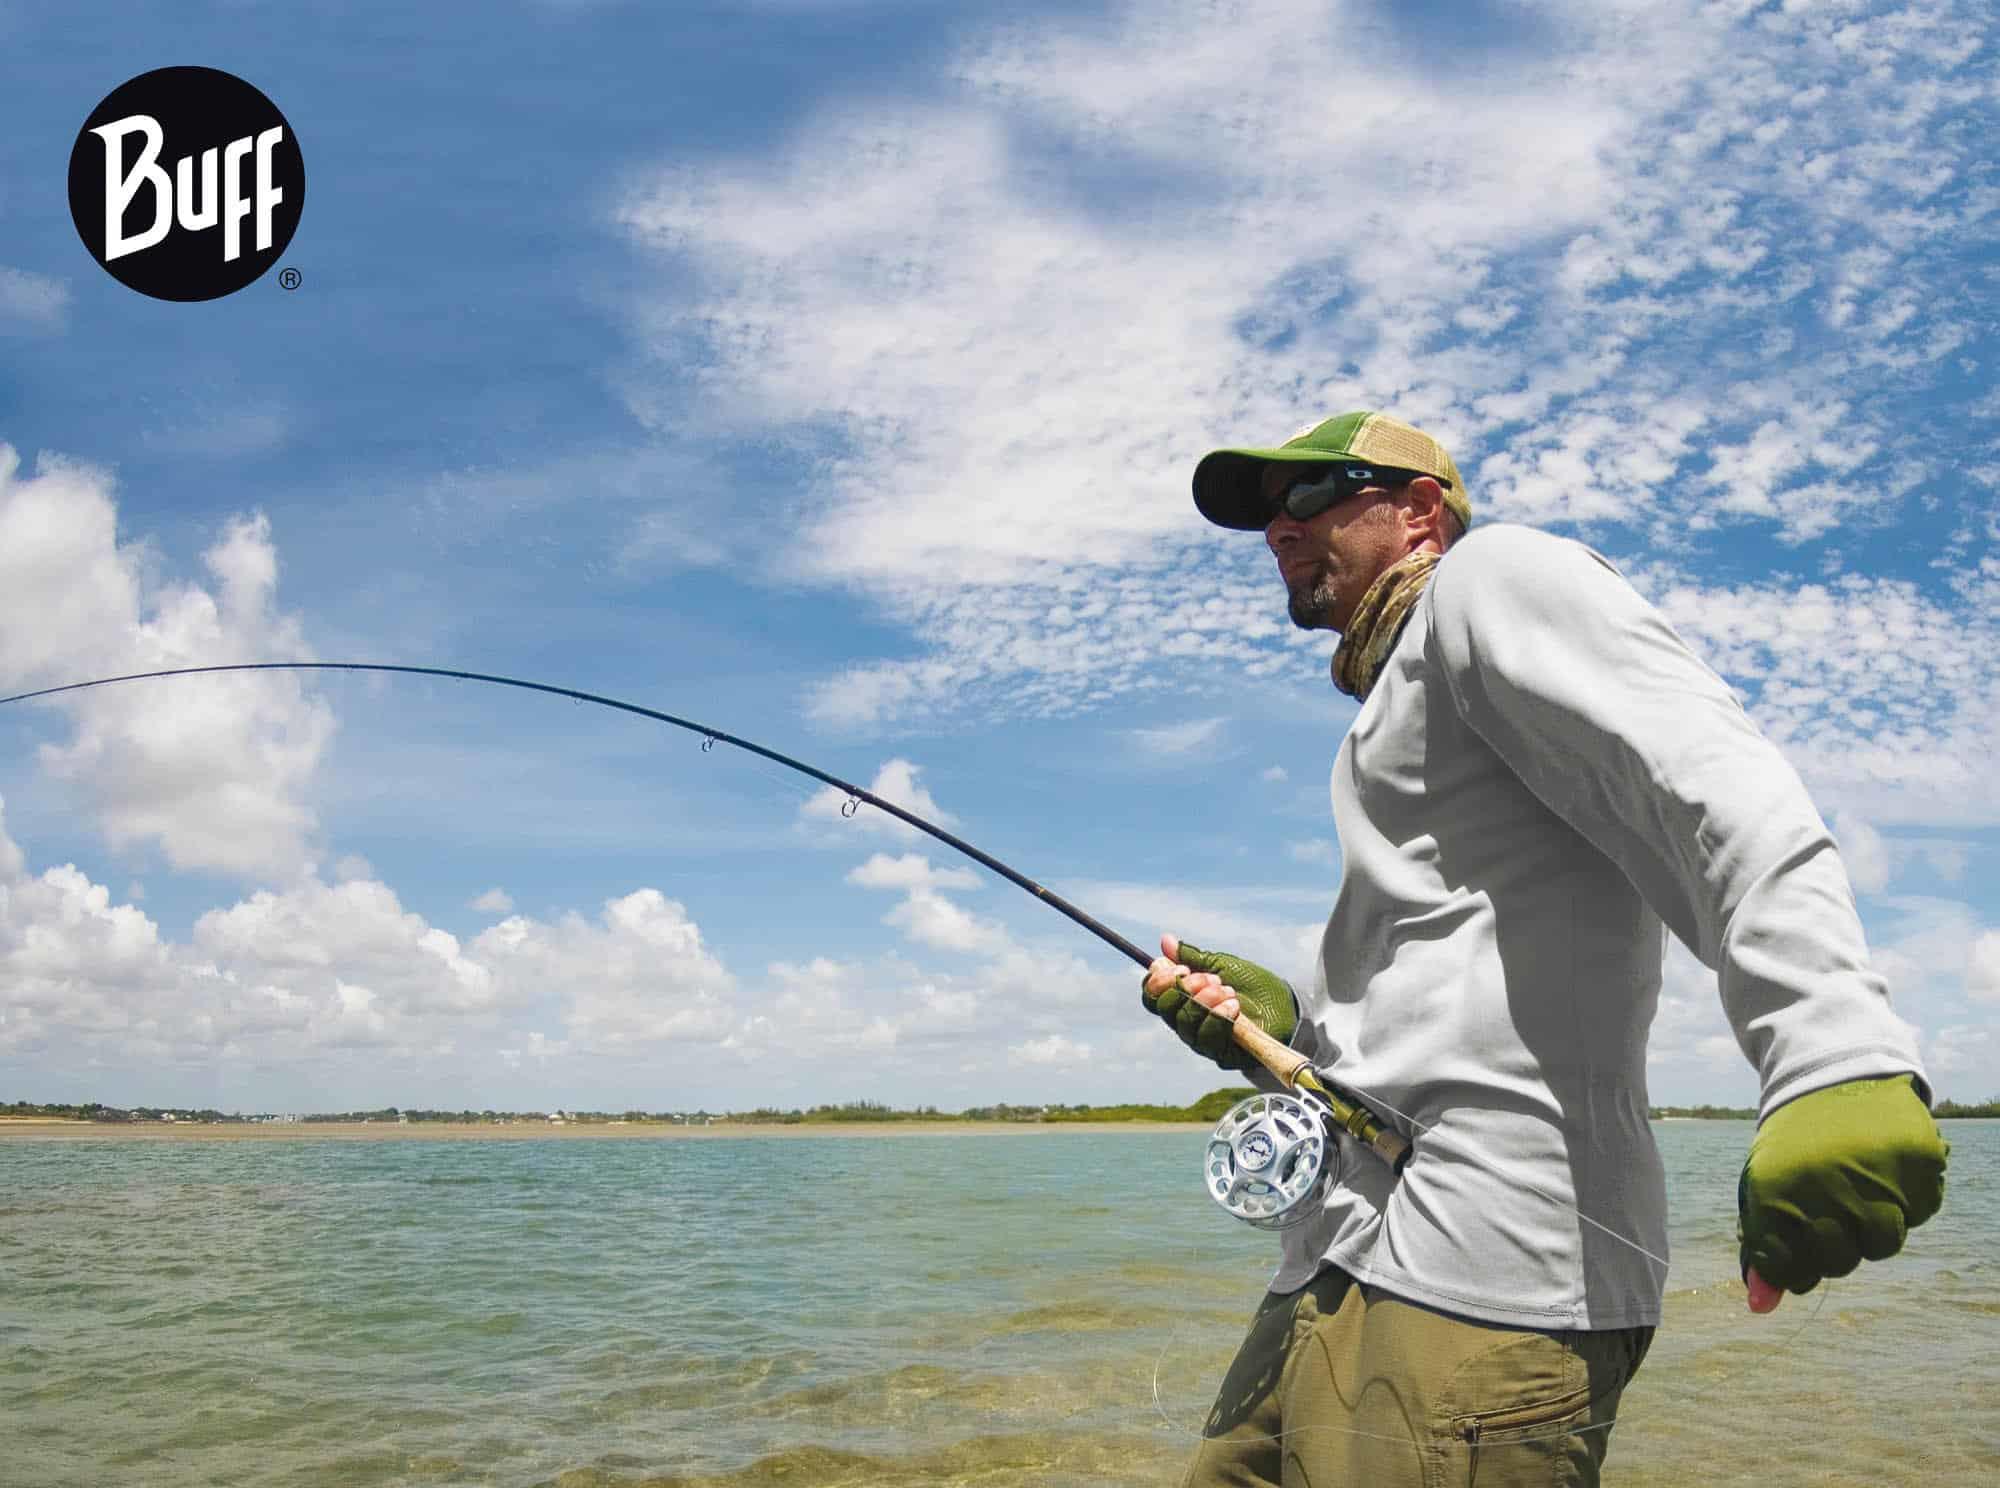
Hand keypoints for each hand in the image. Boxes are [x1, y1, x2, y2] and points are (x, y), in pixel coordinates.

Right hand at [1141, 933, 1297, 1074]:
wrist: (1285, 1006)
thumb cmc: (1252, 985)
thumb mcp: (1222, 965)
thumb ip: (1193, 957)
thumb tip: (1166, 941)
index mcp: (1182, 999)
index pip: (1153, 996)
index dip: (1158, 982)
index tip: (1180, 967)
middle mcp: (1186, 1021)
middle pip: (1164, 1010)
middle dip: (1185, 988)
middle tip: (1209, 978)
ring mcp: (1201, 1039)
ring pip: (1185, 1023)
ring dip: (1204, 1001)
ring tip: (1226, 990)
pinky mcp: (1219, 1053)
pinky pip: (1207, 1037)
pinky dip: (1218, 1017)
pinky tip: (1233, 1005)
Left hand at [1738, 1075, 1947, 1313]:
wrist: (1832, 1073)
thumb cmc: (1795, 1143)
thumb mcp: (1766, 1184)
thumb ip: (1765, 1245)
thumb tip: (1761, 1307)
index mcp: (1776, 1189)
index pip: (1788, 1266)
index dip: (1794, 1268)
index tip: (1799, 1252)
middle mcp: (1826, 1185)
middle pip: (1839, 1262)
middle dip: (1835, 1248)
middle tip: (1831, 1214)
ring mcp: (1875, 1174)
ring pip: (1883, 1244)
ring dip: (1872, 1226)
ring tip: (1858, 1190)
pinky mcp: (1915, 1161)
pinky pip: (1920, 1212)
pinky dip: (1907, 1200)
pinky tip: (1886, 1170)